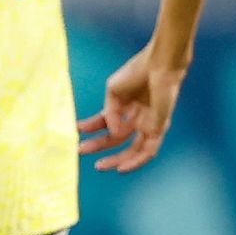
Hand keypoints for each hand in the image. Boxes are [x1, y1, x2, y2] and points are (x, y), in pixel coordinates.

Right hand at [78, 47, 184, 172]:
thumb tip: (112, 133)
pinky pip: (147, 151)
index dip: (91, 127)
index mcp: (126, 106)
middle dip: (99, 145)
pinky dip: (135, 161)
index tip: (77, 130)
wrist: (159, 66)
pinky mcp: (158, 129)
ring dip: (116, 159)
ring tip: (99, 166)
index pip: (107, 121)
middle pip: (117, 138)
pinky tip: (121, 168)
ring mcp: (149, 124)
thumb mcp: (113, 91)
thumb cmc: (137, 72)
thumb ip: (110, 114)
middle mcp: (138, 118)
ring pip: (133, 149)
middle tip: (81, 151)